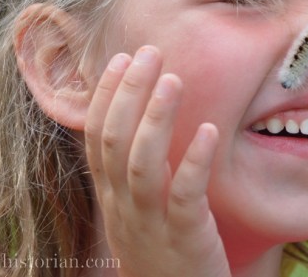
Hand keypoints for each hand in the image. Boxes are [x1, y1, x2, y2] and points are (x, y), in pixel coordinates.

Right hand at [85, 46, 230, 276]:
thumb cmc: (164, 254)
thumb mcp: (140, 213)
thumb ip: (138, 173)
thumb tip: (143, 121)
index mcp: (113, 197)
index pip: (97, 139)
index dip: (106, 97)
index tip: (122, 59)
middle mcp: (124, 208)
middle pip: (115, 143)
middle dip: (129, 93)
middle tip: (150, 53)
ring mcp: (152, 224)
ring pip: (143, 165)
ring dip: (157, 118)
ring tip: (173, 79)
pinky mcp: (186, 239)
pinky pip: (185, 197)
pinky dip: (194, 161)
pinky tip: (210, 132)